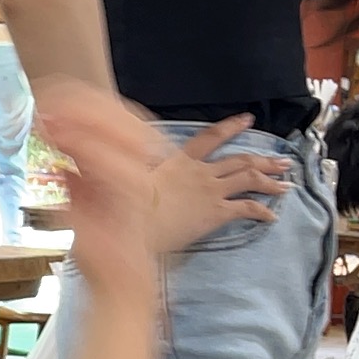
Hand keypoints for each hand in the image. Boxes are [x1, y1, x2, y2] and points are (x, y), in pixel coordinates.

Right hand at [32, 80, 287, 298]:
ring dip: (271, 180)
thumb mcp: (103, 193)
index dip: (229, 127)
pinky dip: (262, 211)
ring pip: (248, 178)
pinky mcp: (214, 214)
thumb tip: (71, 166)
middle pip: (239, 158)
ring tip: (288, 183)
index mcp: (174, 164)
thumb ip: (94, 179)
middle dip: (264, 158)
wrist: (131, 240)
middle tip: (285, 160)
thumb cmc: (118, 219)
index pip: (206, 138)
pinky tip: (273, 218)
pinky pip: (246, 208)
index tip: (247, 118)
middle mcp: (196, 173)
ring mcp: (208, 192)